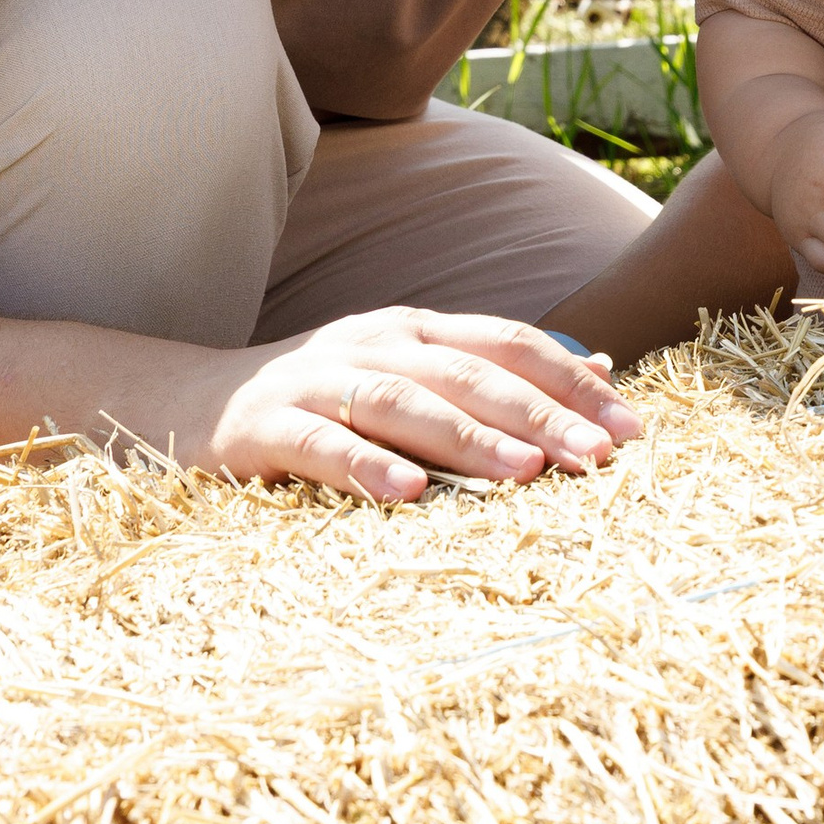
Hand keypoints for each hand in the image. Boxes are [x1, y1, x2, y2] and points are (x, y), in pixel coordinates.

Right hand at [197, 305, 643, 505]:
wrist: (192, 403)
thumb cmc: (322, 399)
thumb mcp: (409, 374)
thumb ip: (493, 372)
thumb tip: (596, 372)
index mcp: (416, 330)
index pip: (509, 344)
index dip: (572, 382)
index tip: (632, 427)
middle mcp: (375, 343)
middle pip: (470, 373)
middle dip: (541, 414)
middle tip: (599, 457)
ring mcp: (319, 380)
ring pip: (406, 402)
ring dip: (471, 438)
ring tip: (528, 474)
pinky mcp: (268, 426)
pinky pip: (323, 445)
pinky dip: (367, 465)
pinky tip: (408, 492)